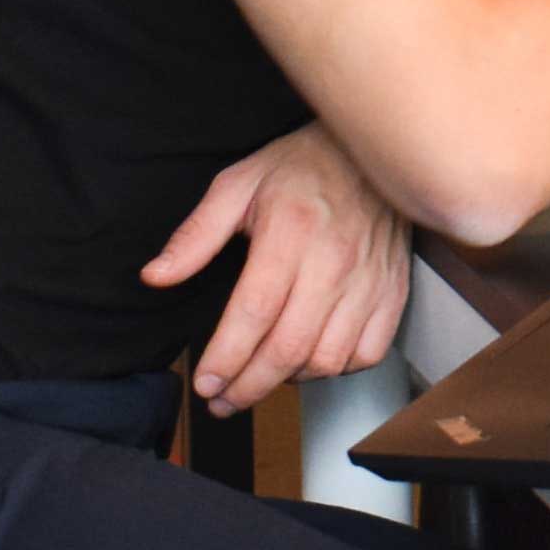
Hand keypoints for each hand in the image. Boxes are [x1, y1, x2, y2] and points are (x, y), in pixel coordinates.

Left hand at [146, 118, 411, 415]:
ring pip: (328, 358)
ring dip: (289, 381)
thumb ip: (195, 235)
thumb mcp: (238, 185)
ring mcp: (369, 280)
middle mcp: (334, 261)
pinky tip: (310, 361)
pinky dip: (337, 369)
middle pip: (288, 347)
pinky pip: (367, 353)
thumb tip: (156, 276)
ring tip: (260, 379)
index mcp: (291, 232)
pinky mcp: (392, 291)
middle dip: (248, 386)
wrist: (375, 149)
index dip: (226, 357)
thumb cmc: (301, 167)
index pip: (254, 312)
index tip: (204, 382)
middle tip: (221, 400)